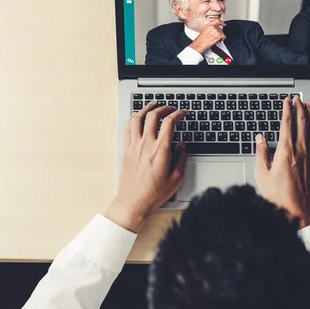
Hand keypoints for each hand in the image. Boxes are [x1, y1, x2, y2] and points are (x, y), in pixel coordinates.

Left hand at [105, 102, 187, 232]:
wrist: (133, 203)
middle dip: (164, 108)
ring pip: (137, 118)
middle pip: (153, 115)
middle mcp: (146, 144)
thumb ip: (181, 158)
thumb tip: (181, 145)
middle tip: (171, 108)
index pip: (169, 122)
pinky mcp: (126, 150)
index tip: (183, 113)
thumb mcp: (176, 178)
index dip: (178, 113)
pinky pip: (128, 127)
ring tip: (153, 106)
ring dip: (146, 108)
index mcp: (160, 150)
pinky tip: (137, 117)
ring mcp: (134, 146)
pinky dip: (133, 118)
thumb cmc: (153, 193)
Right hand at [189, 19, 226, 53]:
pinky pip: (223, 37)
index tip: (223, 24)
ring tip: (214, 40)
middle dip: (219, 33)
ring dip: (220, 37)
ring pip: (222, 33)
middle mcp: (212, 27)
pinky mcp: (219, 35)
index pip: (216, 20)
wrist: (199, 45)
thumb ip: (209, 29)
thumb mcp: (204, 31)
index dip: (221, 22)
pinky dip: (221, 39)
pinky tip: (217, 41)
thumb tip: (213, 31)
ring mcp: (216, 30)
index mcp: (208, 25)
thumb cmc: (200, 41)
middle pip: (220, 28)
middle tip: (216, 38)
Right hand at [255, 96, 309, 228]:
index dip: (287, 109)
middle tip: (296, 98)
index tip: (286, 100)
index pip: (287, 123)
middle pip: (302, 121)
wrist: (297, 209)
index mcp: (286, 150)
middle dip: (299, 107)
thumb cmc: (278, 195)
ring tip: (308, 105)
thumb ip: (260, 153)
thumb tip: (260, 138)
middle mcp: (300, 149)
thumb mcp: (262, 174)